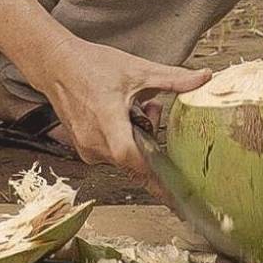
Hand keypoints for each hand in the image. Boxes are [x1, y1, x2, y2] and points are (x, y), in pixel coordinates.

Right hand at [36, 37, 210, 190]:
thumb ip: (173, 78)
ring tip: (130, 107)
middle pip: (134, 158)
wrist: (57, 64)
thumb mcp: (138, 69)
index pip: (132, 158)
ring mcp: (86, 147)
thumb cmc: (93, 65)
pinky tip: (119, 116)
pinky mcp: (83, 149)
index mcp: (108, 119)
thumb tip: (205, 77)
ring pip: (124, 157)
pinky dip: (121, 140)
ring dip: (136, 139)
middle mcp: (94, 139)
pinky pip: (111, 155)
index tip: (174, 197)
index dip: (153, 177)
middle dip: (149, 139)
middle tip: (149, 108)